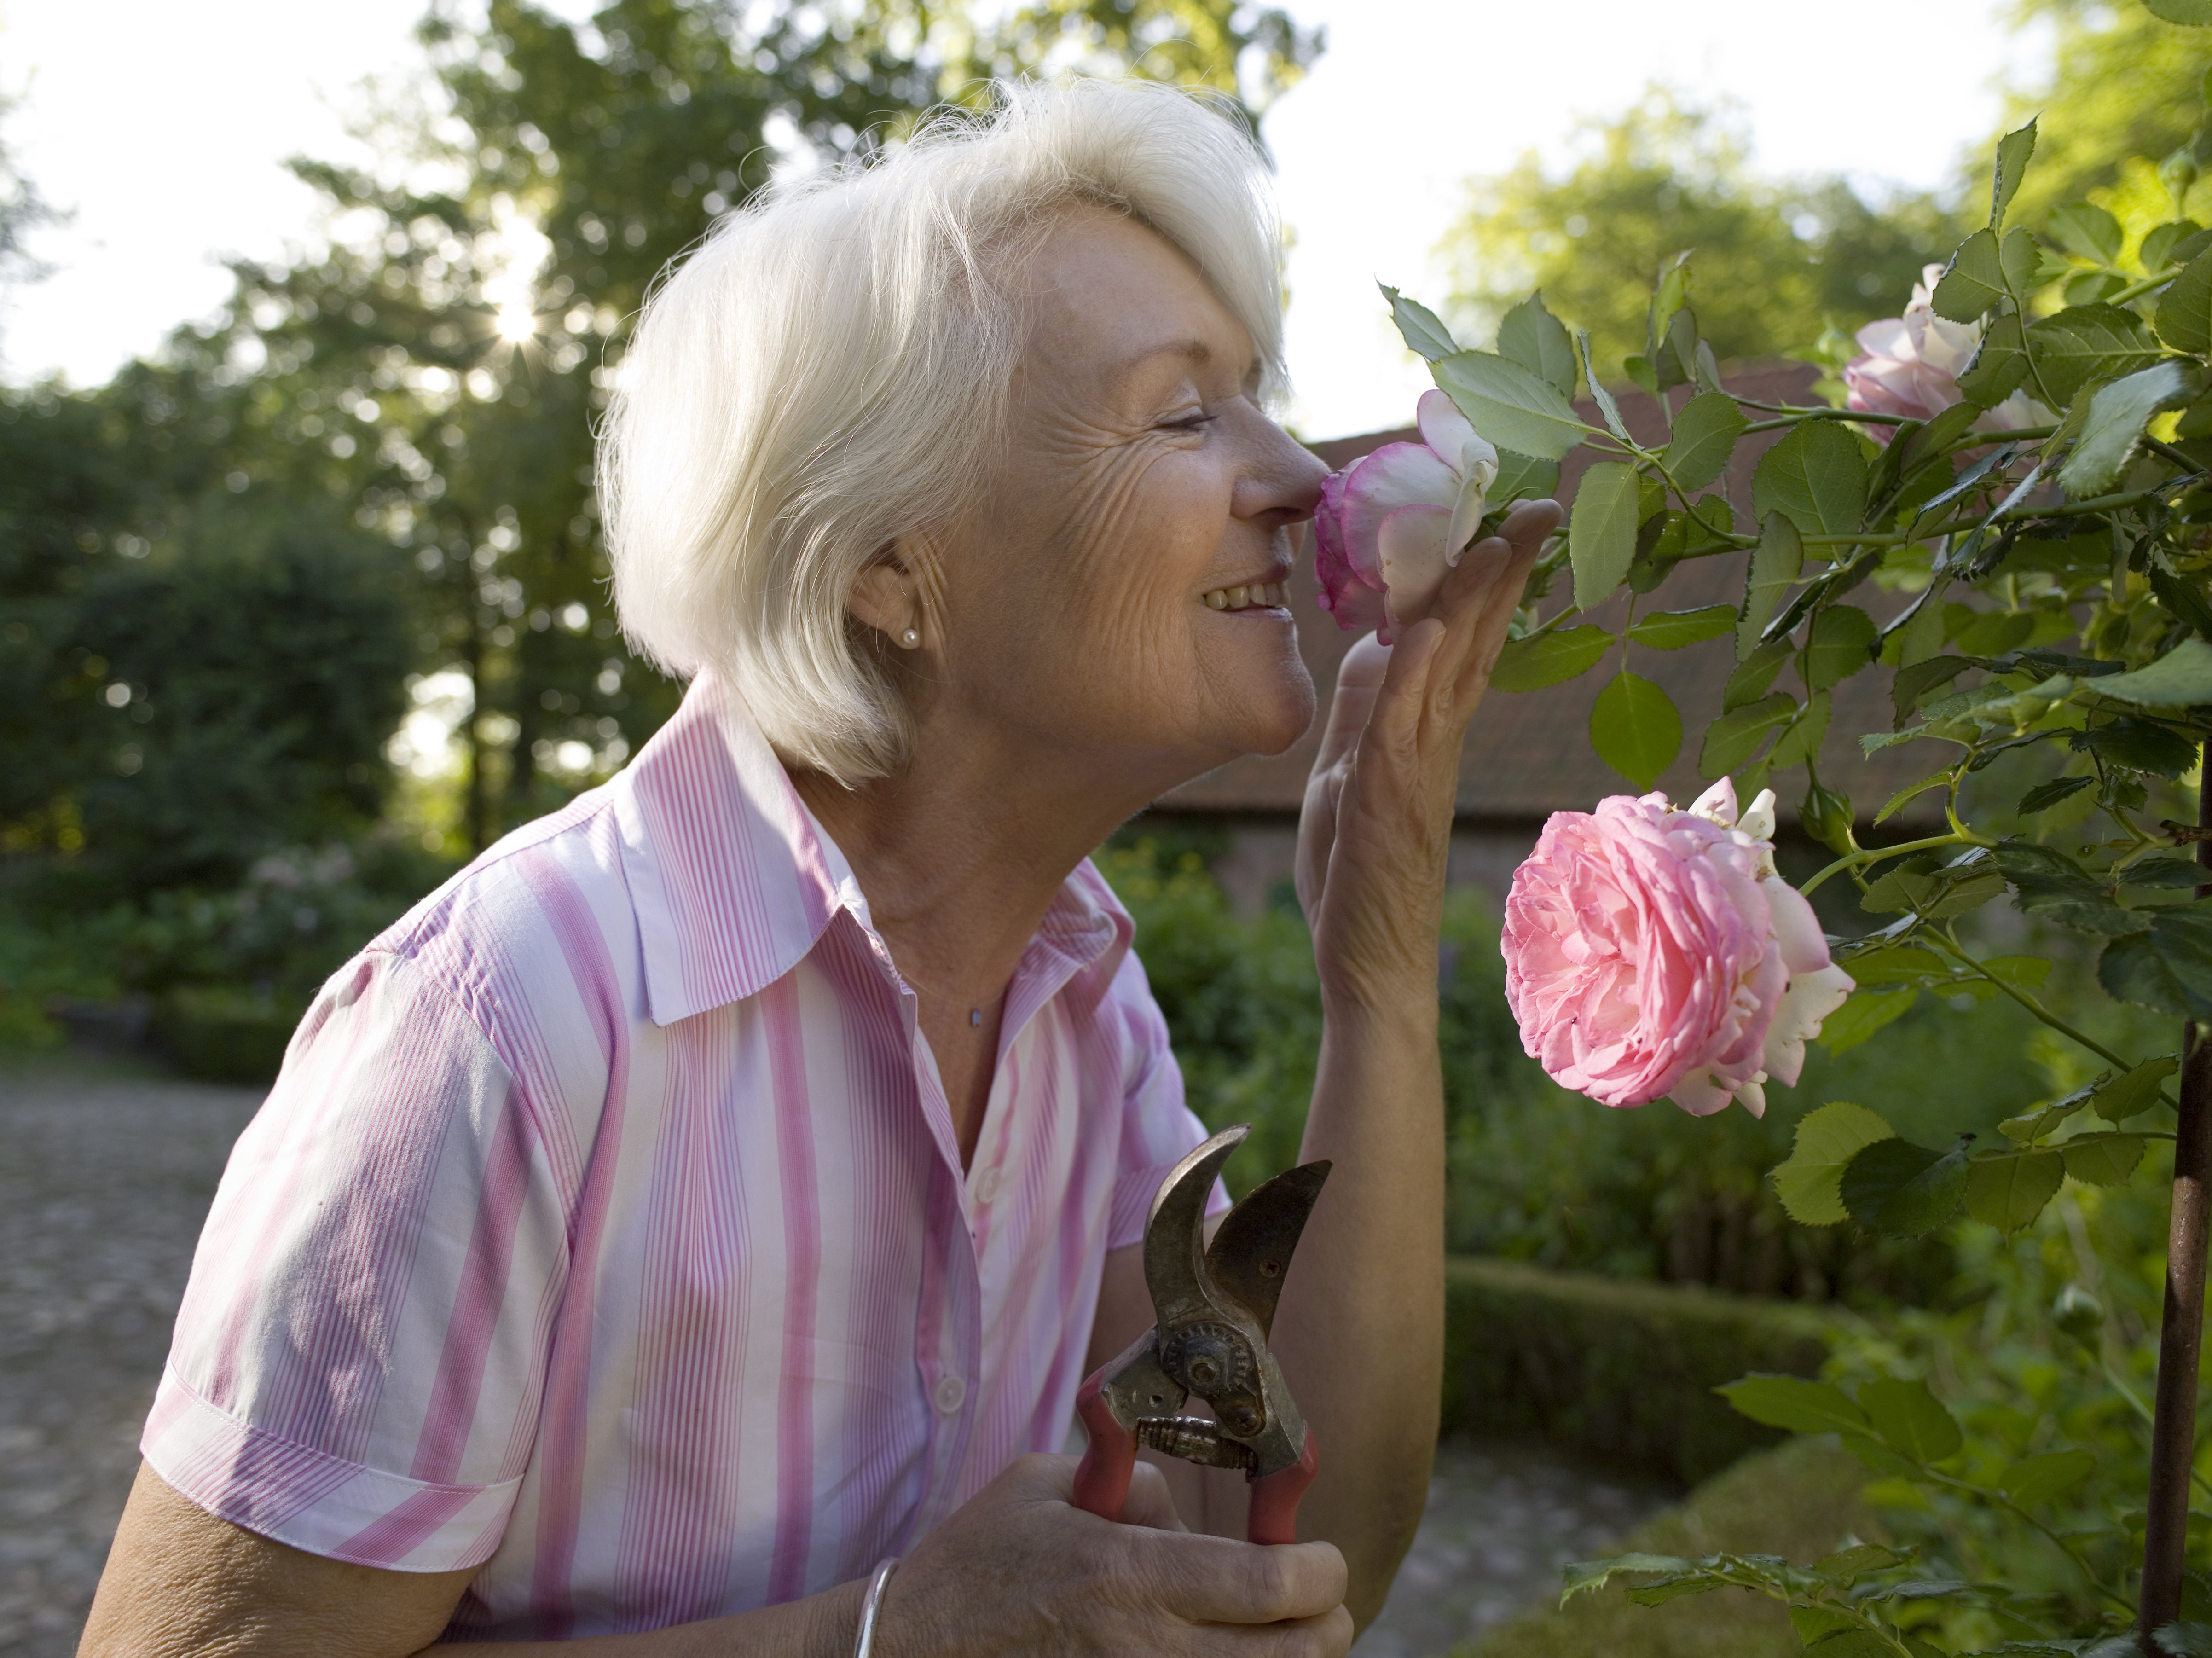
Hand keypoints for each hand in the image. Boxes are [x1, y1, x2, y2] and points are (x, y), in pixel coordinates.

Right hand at [876, 1453, 1350, 1656]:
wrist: (909, 1652)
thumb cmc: (976, 1562)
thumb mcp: (1047, 1487)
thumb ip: (1132, 1488)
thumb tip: (1192, 1514)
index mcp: (1128, 1574)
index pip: (1272, 1583)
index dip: (1321, 1570)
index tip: (1320, 1555)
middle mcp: (1145, 1650)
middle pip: (1293, 1657)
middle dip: (1326, 1624)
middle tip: (1317, 1601)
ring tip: (1273, 1636)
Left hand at [1294, 500, 1561, 1004]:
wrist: (1369, 966)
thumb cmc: (1358, 876)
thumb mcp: (1349, 774)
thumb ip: (1364, 711)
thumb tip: (1377, 641)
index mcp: (1425, 734)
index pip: (1459, 640)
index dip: (1484, 580)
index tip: (1507, 521)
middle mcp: (1434, 742)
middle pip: (1473, 639)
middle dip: (1504, 570)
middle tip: (1540, 506)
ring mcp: (1417, 767)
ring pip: (1449, 667)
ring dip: (1471, 602)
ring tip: (1497, 539)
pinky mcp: (1387, 797)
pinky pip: (1401, 723)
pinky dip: (1412, 672)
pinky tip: (1423, 626)